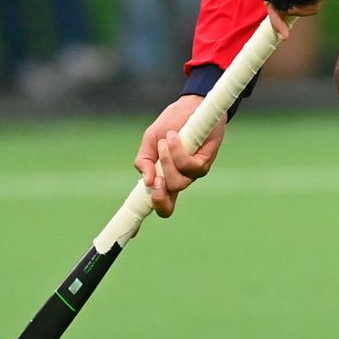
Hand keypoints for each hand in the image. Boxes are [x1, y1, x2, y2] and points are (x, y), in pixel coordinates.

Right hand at [134, 95, 226, 217]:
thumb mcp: (151, 139)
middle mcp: (179, 179)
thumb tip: (145, 181)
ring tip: (167, 139)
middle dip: (158, 197)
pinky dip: (179, 152)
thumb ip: (144, 160)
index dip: (144, 218)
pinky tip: (175, 137)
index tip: (133, 234)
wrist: (193, 104)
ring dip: (168, 162)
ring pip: (178, 183)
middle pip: (167, 207)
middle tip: (154, 182)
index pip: (157, 203)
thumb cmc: (172, 122)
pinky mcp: (206, 161)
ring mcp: (193, 172)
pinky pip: (191, 167)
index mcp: (164, 177)